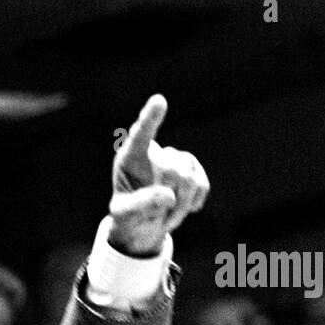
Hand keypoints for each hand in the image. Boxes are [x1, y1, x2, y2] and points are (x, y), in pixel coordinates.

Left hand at [109, 94, 208, 255]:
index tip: (159, 101)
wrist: (143, 224)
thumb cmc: (127, 216)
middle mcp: (154, 153)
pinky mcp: (192, 169)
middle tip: (157, 217)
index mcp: (130, 157)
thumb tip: (169, 196)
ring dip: (180, 204)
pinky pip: (201, 184)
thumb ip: (140, 205)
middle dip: (169, 198)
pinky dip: (194, 201)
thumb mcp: (123, 214)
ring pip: (189, 178)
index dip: (150, 118)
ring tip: (165, 216)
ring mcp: (175, 159)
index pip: (141, 135)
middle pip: (173, 169)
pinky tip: (184, 208)